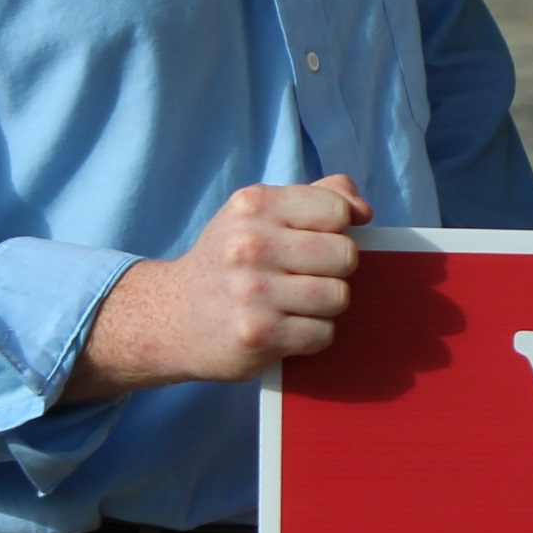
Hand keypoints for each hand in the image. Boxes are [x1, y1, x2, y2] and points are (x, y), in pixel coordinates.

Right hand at [63, 175, 372, 400]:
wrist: (170, 317)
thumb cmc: (229, 260)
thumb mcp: (258, 213)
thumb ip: (316, 197)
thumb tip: (363, 210)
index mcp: (254, 205)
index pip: (337, 210)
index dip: (338, 228)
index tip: (318, 238)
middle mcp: (250, 244)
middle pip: (346, 256)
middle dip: (335, 269)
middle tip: (306, 275)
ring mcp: (252, 292)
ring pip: (338, 297)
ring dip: (325, 306)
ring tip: (295, 303)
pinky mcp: (257, 335)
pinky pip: (322, 334)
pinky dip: (311, 335)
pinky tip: (284, 327)